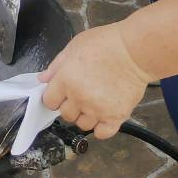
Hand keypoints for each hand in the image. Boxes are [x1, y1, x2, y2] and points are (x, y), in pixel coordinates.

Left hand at [39, 23, 151, 139]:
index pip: (49, 101)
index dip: (54, 97)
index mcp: (66, 80)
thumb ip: (56, 65)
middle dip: (70, 106)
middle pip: (65, 115)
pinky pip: (102, 133)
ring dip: (86, 116)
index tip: (61, 93)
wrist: (135, 51)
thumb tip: (42, 80)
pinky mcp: (116, 117)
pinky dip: (101, 128)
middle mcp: (79, 98)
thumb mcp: (74, 46)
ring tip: (95, 102)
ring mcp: (97, 110)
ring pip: (82, 125)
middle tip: (81, 94)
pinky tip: (104, 115)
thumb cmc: (105, 43)